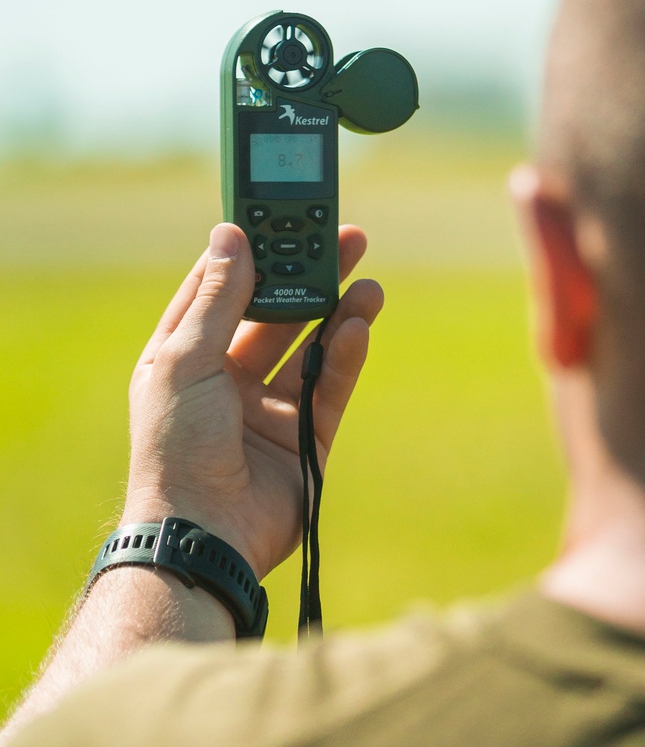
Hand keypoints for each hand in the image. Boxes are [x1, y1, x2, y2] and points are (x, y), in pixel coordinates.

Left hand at [123, 223, 382, 578]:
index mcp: (185, 357)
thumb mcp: (187, 360)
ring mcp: (267, 409)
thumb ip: (219, 298)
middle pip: (276, 312)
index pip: (221, 288)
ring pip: (311, 346)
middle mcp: (226, 379)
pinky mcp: (305, 439)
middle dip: (308, 275)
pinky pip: (330, 386)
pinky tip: (357, 326)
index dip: (251, 251)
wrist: (203, 534)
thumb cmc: (175, 449)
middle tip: (345, 237)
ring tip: (366, 281)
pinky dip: (345, 356)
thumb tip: (232, 235)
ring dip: (338, 312)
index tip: (280, 212)